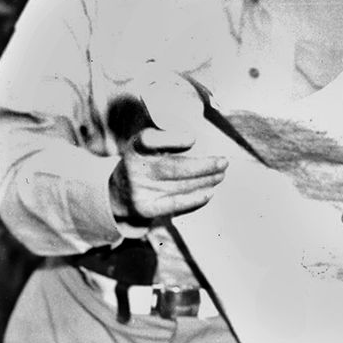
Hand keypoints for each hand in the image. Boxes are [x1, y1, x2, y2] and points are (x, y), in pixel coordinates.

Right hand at [111, 130, 226, 222]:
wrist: (119, 194)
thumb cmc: (145, 162)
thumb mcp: (148, 145)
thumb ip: (167, 137)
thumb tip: (198, 135)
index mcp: (136, 146)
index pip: (150, 139)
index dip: (172, 139)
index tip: (193, 138)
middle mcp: (135, 167)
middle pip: (172, 167)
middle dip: (203, 166)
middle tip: (224, 162)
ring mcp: (139, 189)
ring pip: (179, 186)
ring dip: (205, 181)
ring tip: (221, 174)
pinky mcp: (145, 208)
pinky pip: (175, 204)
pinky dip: (195, 199)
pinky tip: (209, 192)